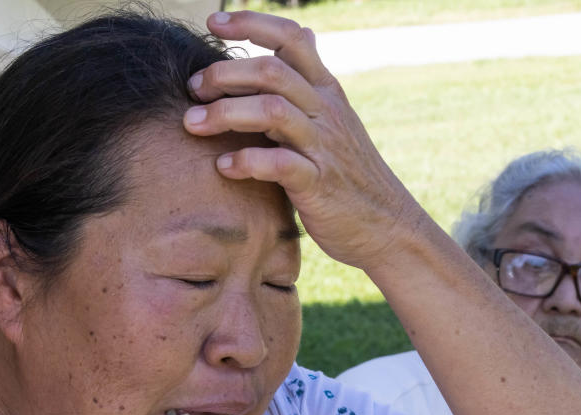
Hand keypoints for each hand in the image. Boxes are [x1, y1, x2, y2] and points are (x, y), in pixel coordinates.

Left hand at [183, 11, 428, 269]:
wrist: (387, 226)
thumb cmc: (349, 175)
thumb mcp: (335, 119)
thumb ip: (311, 83)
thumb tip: (304, 36)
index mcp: (326, 92)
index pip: (291, 39)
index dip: (251, 23)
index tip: (213, 21)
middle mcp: (326, 112)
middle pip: (271, 71)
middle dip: (224, 74)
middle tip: (193, 88)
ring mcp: (324, 147)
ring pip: (272, 111)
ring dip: (225, 113)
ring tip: (193, 124)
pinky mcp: (319, 184)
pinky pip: (280, 164)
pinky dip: (246, 161)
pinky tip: (224, 166)